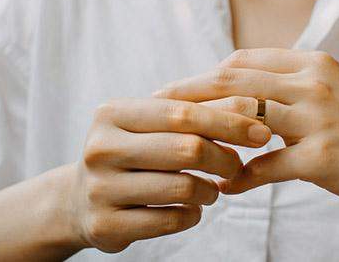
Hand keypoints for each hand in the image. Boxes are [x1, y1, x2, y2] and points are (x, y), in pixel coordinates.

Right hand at [70, 98, 271, 252]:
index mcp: (113, 114)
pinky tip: (192, 209)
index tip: (262, 131)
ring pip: (183, 186)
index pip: (183, 112)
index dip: (229, 121)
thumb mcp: (146, 127)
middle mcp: (101, 148)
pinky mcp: (106, 225)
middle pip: (188, 148)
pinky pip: (171, 220)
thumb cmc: (130, 154)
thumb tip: (254, 115)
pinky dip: (193, 215)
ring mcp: (100, 188)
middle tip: (238, 166)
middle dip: (225, 158)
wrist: (76, 200)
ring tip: (212, 190)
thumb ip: (189, 116)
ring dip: (210, 191)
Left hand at [151, 49, 338, 209]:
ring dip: (208, 134)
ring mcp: (317, 119)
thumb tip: (244, 88)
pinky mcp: (321, 157)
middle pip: (233, 82)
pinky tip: (226, 186)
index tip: (175, 90)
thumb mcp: (334, 89)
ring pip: (243, 118)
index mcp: (313, 63)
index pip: (243, 61)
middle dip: (189, 96)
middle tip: (156, 111)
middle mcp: (313, 84)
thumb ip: (292, 84)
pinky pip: (266, 166)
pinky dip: (241, 177)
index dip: (204, 75)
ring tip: (181, 148)